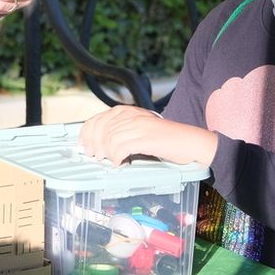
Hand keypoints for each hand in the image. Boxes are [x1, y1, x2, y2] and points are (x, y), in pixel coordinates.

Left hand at [79, 106, 217, 166]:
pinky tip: (120, 163)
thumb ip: (124, 131)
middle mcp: (133, 115)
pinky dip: (117, 157)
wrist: (190, 141)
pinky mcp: (146, 138)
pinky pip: (122, 148)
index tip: (84, 144)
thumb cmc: (166, 139)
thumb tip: (101, 144)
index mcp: (129, 111)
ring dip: (106, 153)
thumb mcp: (142, 129)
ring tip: (109, 161)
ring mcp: (139, 126)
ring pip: (110, 139)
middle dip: (94, 144)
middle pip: (102, 129)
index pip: (100, 118)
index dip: (87, 132)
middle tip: (95, 156)